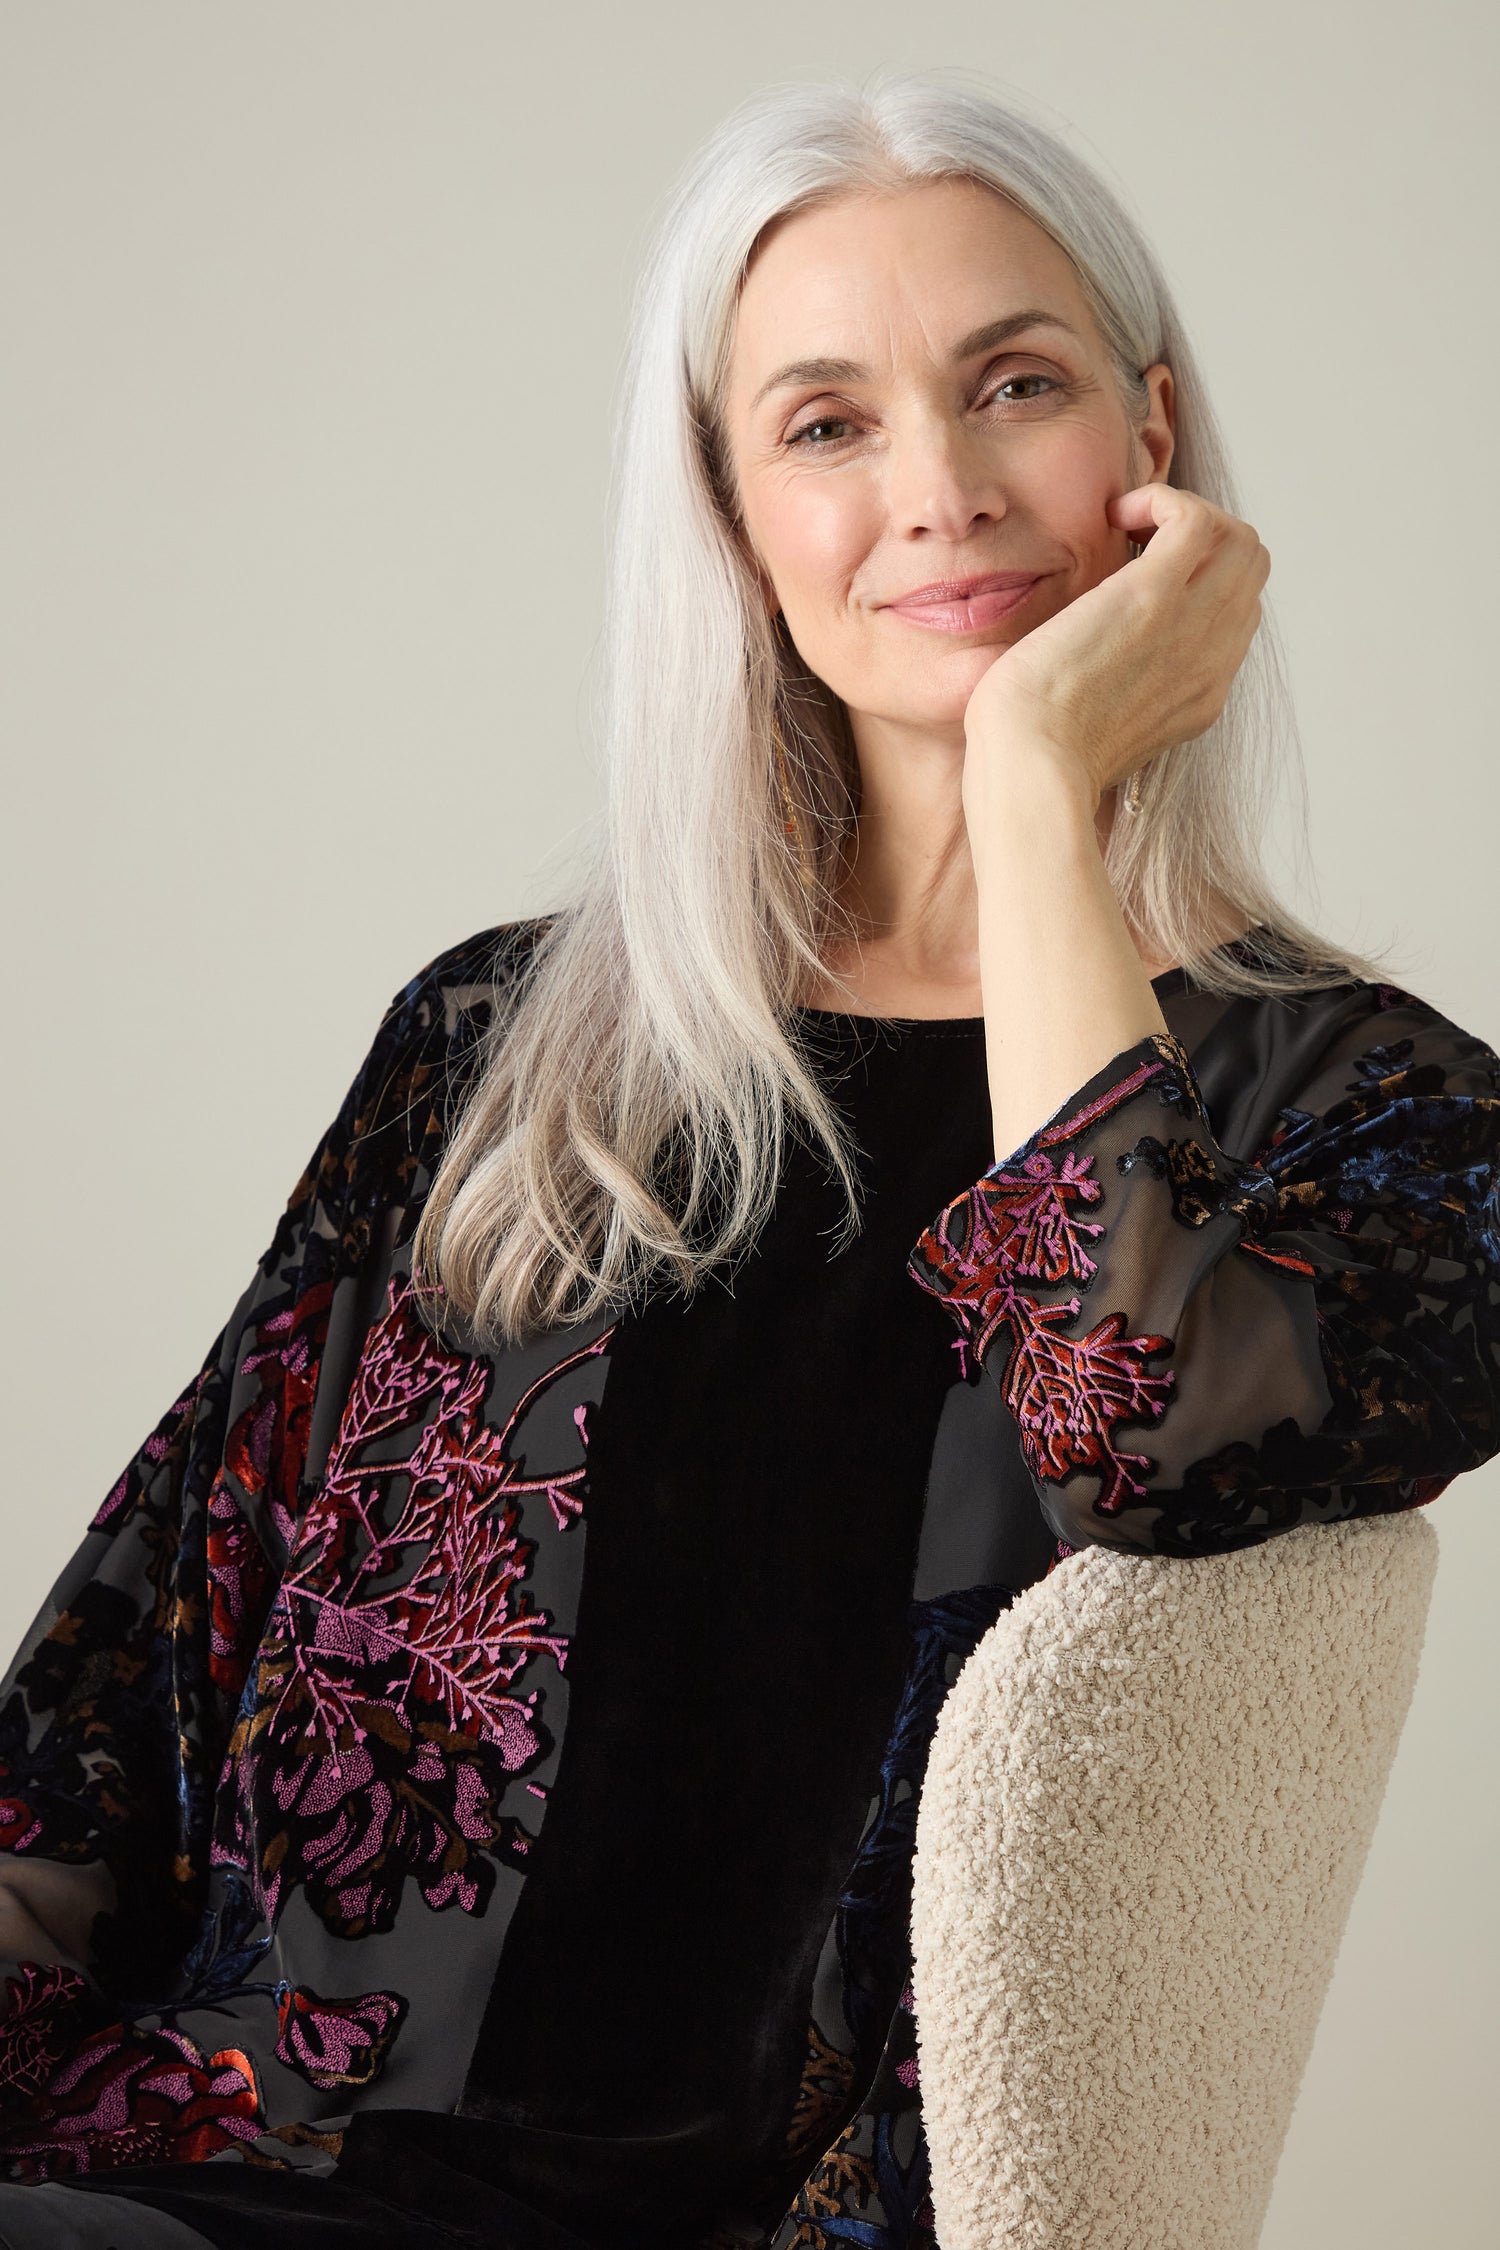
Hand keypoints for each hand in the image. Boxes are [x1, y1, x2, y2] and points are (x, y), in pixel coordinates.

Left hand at [961, 484, 1270, 809]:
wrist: (1031, 769)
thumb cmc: (1035, 756)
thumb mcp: (1092, 727)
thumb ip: (1112, 692)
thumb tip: (1084, 661)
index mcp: (1200, 696)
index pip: (1235, 615)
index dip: (1200, 578)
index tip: (1139, 573)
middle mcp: (1211, 661)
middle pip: (1250, 568)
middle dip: (1203, 534)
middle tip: (1137, 538)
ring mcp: (1191, 627)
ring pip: (1238, 539)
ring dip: (1184, 512)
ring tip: (1126, 524)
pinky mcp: (1153, 598)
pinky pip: (1195, 518)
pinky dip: (1159, 500)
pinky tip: (1114, 515)